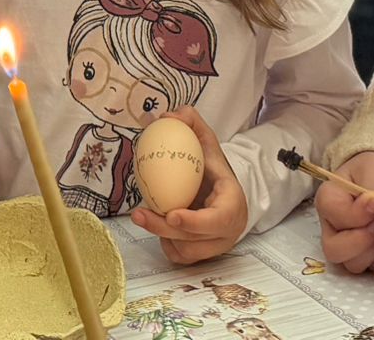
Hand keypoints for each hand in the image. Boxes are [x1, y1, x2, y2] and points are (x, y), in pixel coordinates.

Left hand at [131, 107, 247, 264]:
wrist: (221, 191)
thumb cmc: (212, 167)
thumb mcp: (205, 141)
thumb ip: (191, 122)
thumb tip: (167, 116)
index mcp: (233, 204)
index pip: (218, 219)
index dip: (195, 221)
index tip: (172, 214)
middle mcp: (228, 231)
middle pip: (196, 239)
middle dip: (164, 228)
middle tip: (139, 213)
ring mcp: (217, 246)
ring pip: (186, 251)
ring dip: (163, 235)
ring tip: (147, 215)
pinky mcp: (204, 256)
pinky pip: (180, 257)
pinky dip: (166, 244)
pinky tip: (159, 226)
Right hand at [316, 151, 373, 273]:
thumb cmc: (373, 171)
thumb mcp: (372, 169)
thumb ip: (371, 187)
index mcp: (326, 200)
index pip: (336, 217)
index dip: (360, 214)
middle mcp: (330, 227)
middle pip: (335, 250)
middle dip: (364, 239)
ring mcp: (344, 245)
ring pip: (354, 264)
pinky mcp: (363, 256)